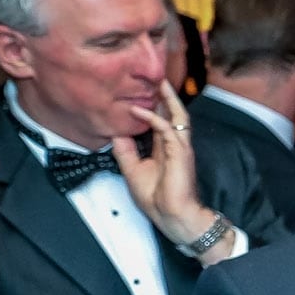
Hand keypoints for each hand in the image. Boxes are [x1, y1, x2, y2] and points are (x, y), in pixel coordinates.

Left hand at [115, 83, 219, 249]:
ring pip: (176, 115)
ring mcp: (180, 147)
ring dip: (167, 99)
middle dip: (165, 96)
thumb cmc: (157, 198)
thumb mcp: (132, 170)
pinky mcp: (180, 151)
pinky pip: (166, 128)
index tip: (143, 93)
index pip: (160, 121)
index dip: (153, 106)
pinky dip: (152, 118)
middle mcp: (175, 144)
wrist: (172, 215)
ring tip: (158, 82)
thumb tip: (114, 133)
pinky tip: (137, 110)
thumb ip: (124, 151)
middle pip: (172, 113)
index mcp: (165, 148)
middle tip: (156, 78)